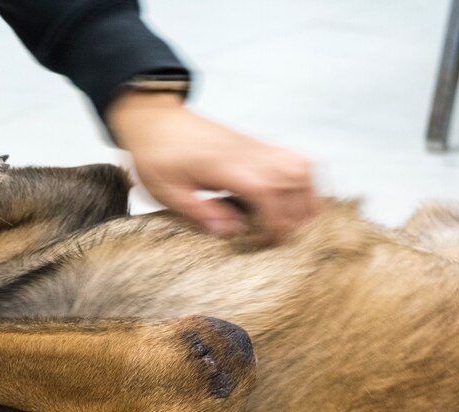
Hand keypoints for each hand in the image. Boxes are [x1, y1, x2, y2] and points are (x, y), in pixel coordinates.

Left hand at [107, 92, 316, 243]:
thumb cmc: (156, 155)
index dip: (272, 222)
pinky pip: (295, 159)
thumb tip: (232, 233)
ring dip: (305, 197)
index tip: (265, 242)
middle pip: (294, 180)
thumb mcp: (167, 192)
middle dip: (293, 215)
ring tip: (290, 222)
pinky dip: (303, 180)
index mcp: (224, 166)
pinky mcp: (256, 146)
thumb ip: (199, 213)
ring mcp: (255, 147)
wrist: (155, 119)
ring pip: (302, 167)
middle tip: (276, 238)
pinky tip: (291, 200)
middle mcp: (248, 154)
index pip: (265, 193)